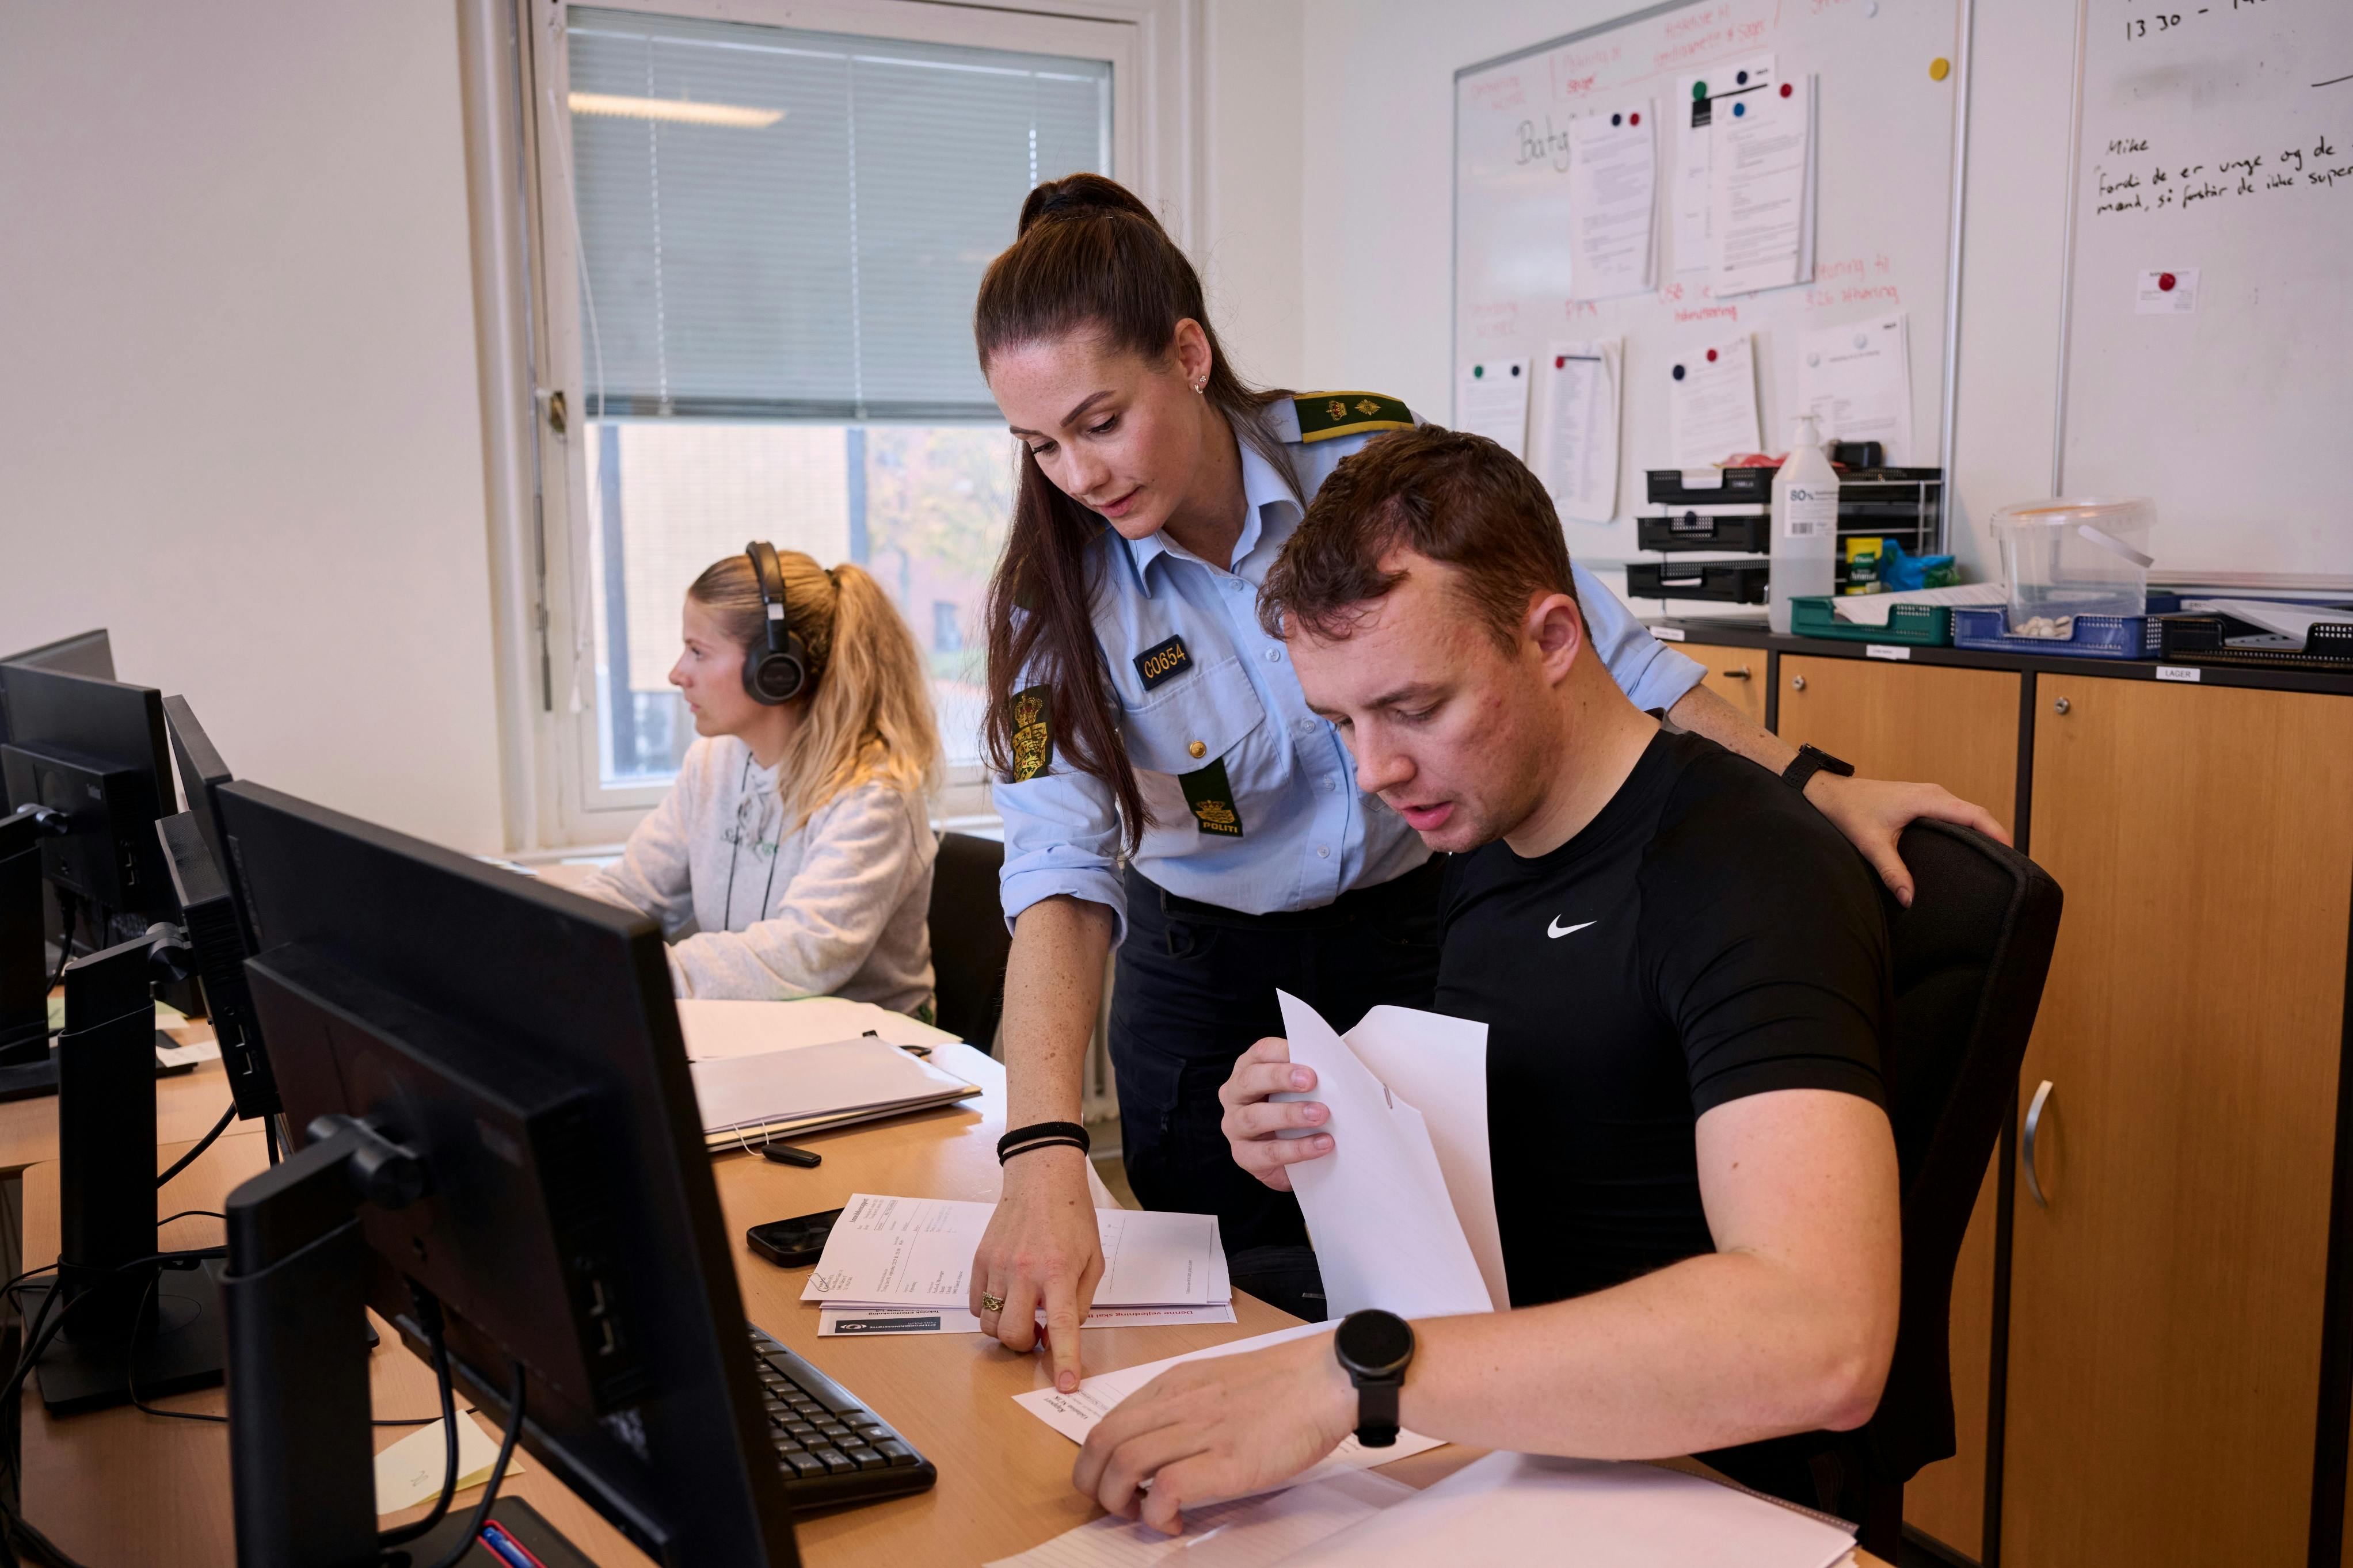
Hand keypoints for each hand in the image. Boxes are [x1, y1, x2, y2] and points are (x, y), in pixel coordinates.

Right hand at [970, 1146, 1102, 1391]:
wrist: (1040, 1178)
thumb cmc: (1072, 1218)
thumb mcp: (1093, 1259)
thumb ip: (1081, 1300)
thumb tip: (1064, 1331)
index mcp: (1058, 1271)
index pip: (1061, 1327)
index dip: (1064, 1360)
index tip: (1065, 1386)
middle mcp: (1024, 1271)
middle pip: (1013, 1334)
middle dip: (1025, 1346)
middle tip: (1038, 1334)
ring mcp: (997, 1265)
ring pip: (988, 1323)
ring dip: (1005, 1330)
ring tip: (1022, 1314)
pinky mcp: (979, 1259)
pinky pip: (974, 1304)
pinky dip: (988, 1312)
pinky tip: (1006, 1298)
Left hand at [1073, 1331, 1356, 1532]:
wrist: (1327, 1380)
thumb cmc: (1284, 1384)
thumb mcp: (1218, 1379)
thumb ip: (1186, 1403)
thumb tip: (1165, 1441)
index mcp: (1175, 1383)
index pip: (1109, 1419)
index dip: (1097, 1458)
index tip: (1109, 1479)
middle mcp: (1178, 1403)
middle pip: (1102, 1441)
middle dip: (1091, 1481)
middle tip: (1112, 1503)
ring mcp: (1201, 1431)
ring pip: (1123, 1464)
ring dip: (1117, 1500)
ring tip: (1138, 1515)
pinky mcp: (1225, 1462)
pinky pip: (1166, 1490)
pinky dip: (1157, 1514)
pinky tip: (1174, 1521)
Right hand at [1217, 1037, 1332, 1192]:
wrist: (1292, 1161)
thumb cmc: (1298, 1113)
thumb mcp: (1301, 1090)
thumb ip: (1311, 1077)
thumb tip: (1339, 1067)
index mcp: (1249, 1069)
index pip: (1260, 1053)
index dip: (1283, 1052)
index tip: (1309, 1060)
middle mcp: (1235, 1095)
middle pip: (1250, 1080)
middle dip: (1281, 1078)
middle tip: (1311, 1081)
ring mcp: (1234, 1126)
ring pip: (1254, 1117)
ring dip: (1289, 1115)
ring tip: (1320, 1115)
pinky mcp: (1243, 1155)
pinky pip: (1268, 1152)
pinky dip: (1297, 1149)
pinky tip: (1321, 1144)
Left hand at [1804, 772, 2011, 906]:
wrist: (1830, 792)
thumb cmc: (1849, 811)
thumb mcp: (1871, 844)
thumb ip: (1892, 871)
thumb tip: (1910, 899)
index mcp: (1928, 799)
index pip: (1974, 814)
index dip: (1996, 833)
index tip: (2013, 855)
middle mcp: (1934, 794)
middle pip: (1976, 814)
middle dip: (1996, 837)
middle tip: (2010, 867)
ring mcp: (1929, 796)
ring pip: (1966, 814)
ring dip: (1982, 833)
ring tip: (1996, 861)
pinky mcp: (1923, 801)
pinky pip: (1954, 814)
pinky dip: (1967, 829)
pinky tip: (1969, 850)